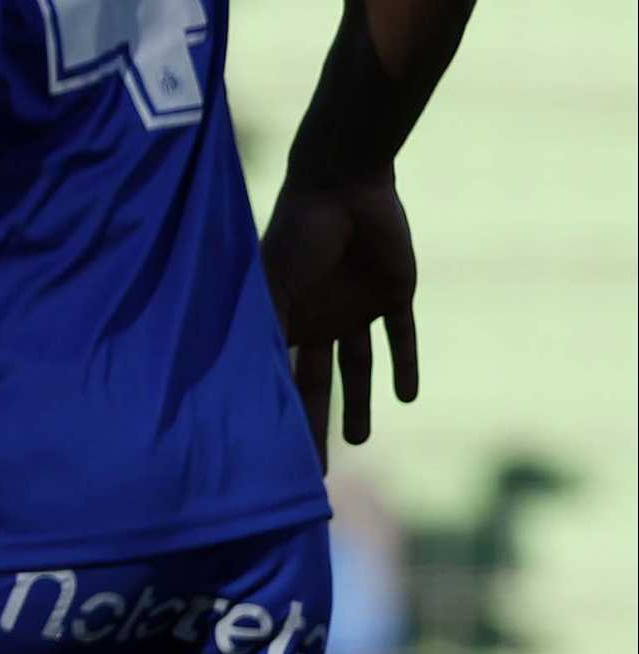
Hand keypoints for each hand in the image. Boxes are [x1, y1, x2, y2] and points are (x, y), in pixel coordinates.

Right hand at [261, 173, 417, 461]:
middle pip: (315, 382)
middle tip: (315, 469)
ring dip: (361, 402)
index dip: (277, 412)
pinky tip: (408, 395)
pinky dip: (405, 363)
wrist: (345, 184)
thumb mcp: (276, 286)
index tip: (274, 455)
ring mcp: (354, 307)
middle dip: (314, 423)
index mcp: (285, 317)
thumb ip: (268, 332)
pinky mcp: (394, 294)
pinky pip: (400, 336)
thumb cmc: (299, 233)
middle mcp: (317, 318)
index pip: (279, 375)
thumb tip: (244, 387)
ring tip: (360, 439)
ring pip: (357, 366)